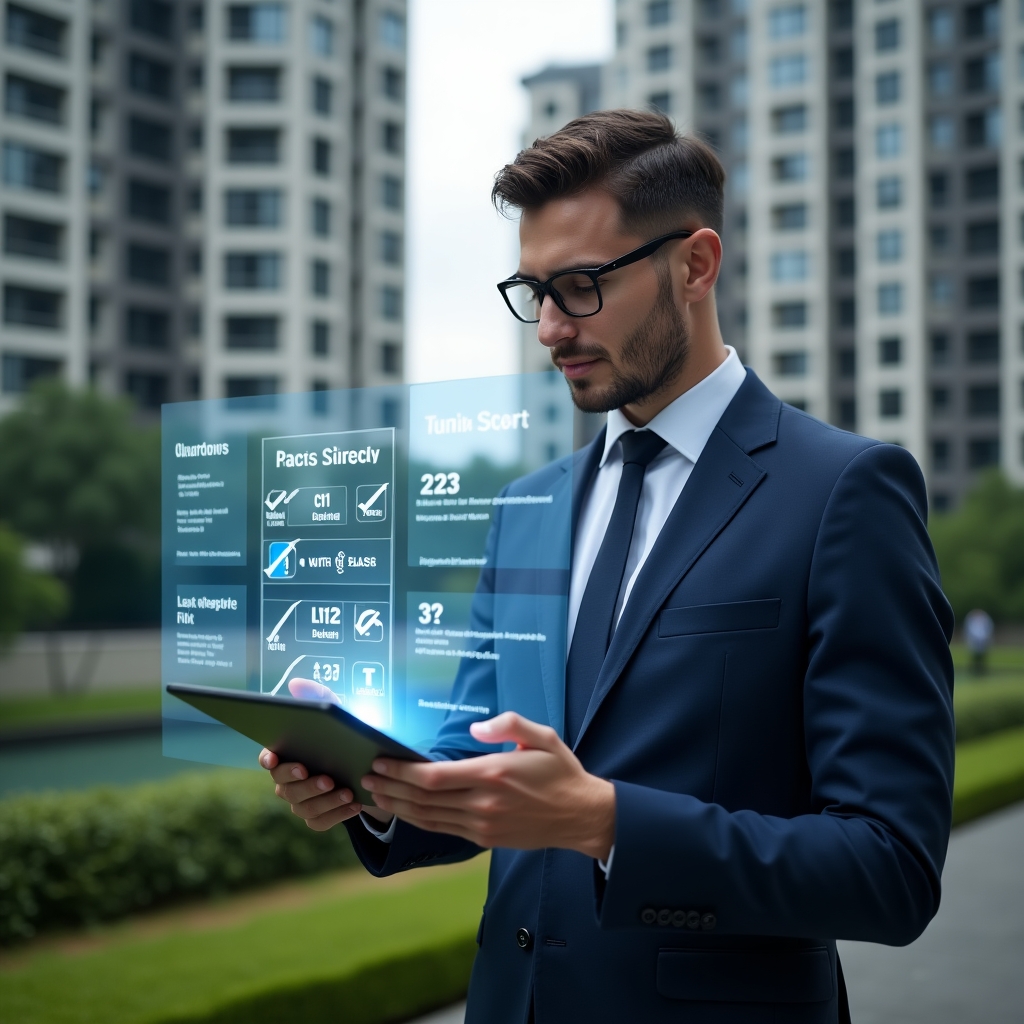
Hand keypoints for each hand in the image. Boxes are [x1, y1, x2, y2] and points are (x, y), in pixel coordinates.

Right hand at [259, 747, 363, 830]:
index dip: (267, 759)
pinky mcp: (312, 819)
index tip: (274, 760)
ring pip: (306, 808)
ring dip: (329, 801)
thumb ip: (327, 737)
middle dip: (309, 786)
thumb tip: (336, 726)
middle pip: (289, 789)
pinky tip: (355, 805)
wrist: (350, 775)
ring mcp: (297, 804)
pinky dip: (340, 813)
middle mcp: (285, 784)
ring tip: (348, 794)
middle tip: (328, 781)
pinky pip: (321, 821)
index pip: (266, 759)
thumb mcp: (333, 742)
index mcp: (284, 761)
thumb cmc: (337, 750)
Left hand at [361, 712, 615, 858]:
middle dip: (390, 787)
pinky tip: (403, 812)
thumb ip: (509, 725)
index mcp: (493, 774)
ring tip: (375, 794)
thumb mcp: (543, 736)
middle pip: (424, 798)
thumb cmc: (560, 772)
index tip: (381, 761)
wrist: (580, 816)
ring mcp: (482, 825)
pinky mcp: (485, 839)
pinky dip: (417, 821)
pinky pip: (442, 829)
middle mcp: (483, 803)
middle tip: (366, 776)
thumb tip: (475, 728)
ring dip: (397, 806)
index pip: (435, 776)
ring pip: (428, 818)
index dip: (403, 771)